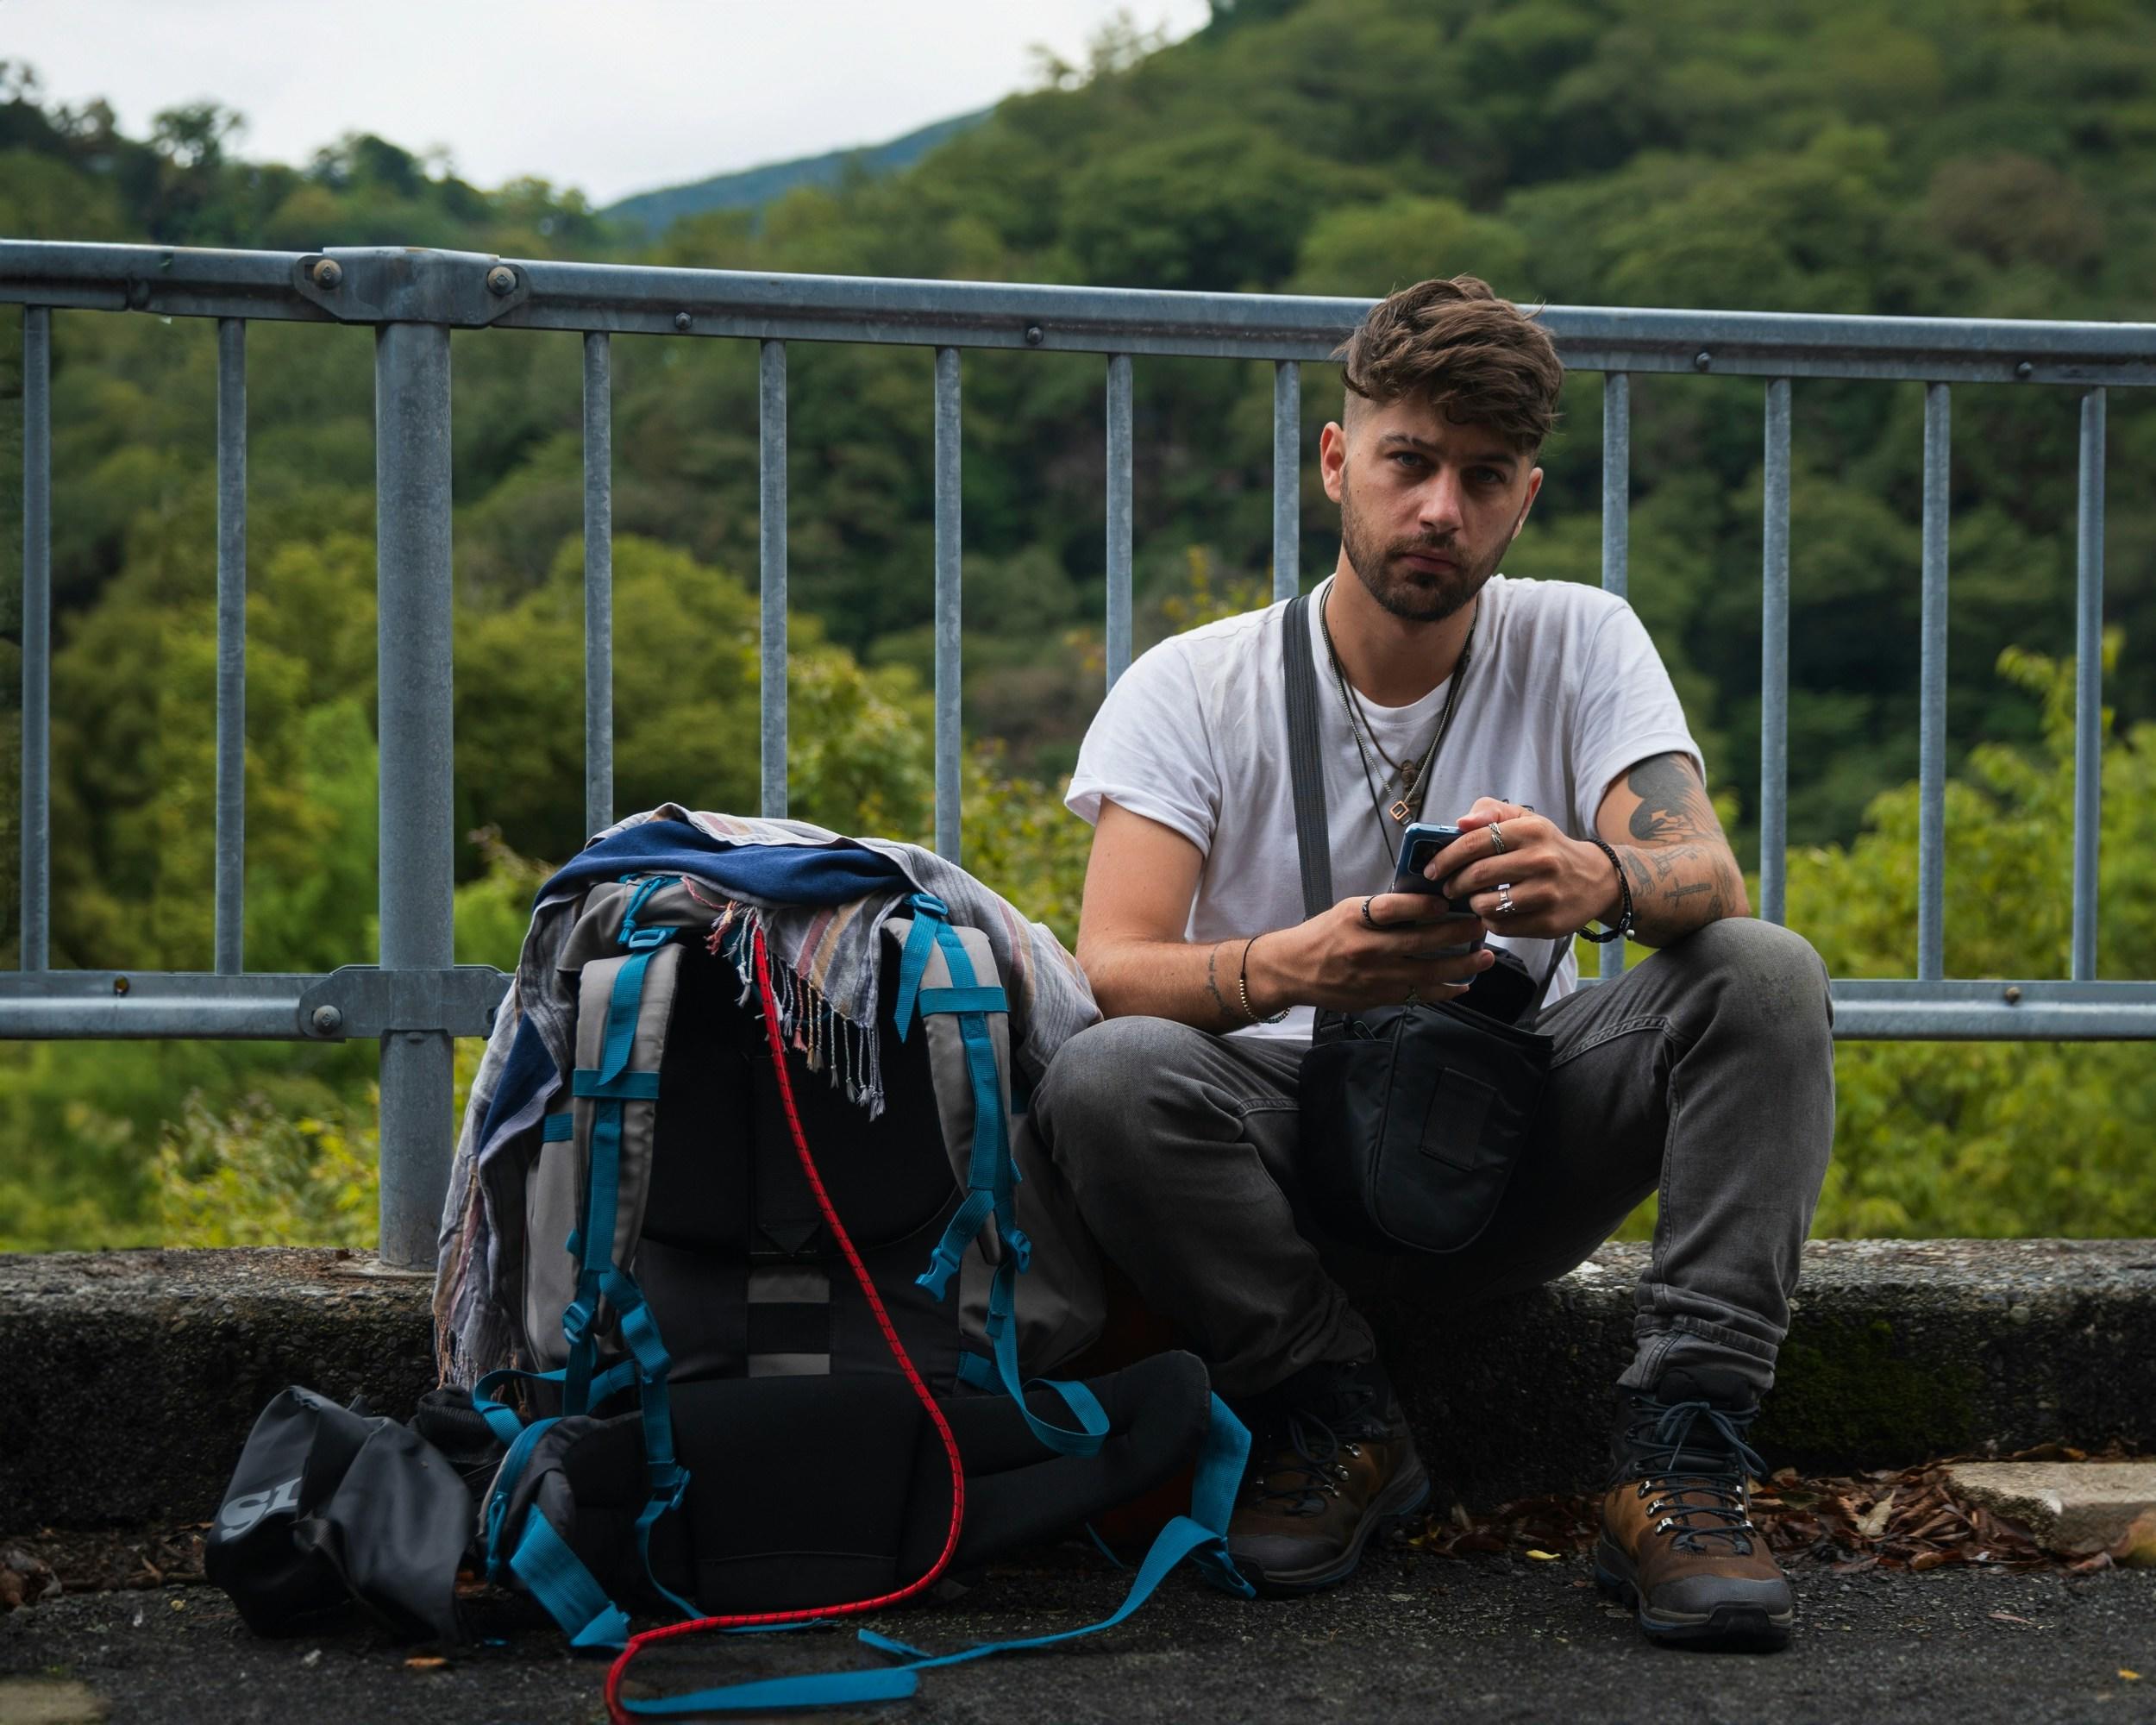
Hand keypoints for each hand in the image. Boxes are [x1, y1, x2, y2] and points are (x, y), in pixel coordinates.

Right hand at [1247, 891, 1493, 1013]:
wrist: (1294, 970)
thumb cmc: (1324, 934)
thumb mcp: (1347, 910)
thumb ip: (1383, 909)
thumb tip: (1429, 903)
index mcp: (1355, 918)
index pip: (1394, 908)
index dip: (1423, 905)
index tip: (1448, 902)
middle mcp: (1365, 947)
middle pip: (1420, 941)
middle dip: (1457, 934)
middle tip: (1482, 926)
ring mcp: (1374, 976)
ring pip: (1427, 971)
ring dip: (1461, 965)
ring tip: (1485, 957)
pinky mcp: (1378, 997)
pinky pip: (1419, 995)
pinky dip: (1444, 990)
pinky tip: (1463, 984)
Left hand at [1435, 797, 1621, 938]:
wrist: (1596, 879)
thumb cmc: (1549, 847)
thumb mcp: (1527, 820)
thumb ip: (1492, 812)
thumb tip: (1461, 822)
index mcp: (1531, 831)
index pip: (1474, 842)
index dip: (1446, 857)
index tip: (1432, 869)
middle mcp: (1541, 861)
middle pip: (1476, 875)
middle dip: (1453, 884)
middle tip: (1448, 887)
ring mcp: (1547, 894)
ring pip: (1486, 905)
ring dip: (1471, 904)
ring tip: (1473, 898)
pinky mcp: (1549, 923)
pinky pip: (1502, 927)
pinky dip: (1490, 921)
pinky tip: (1494, 912)